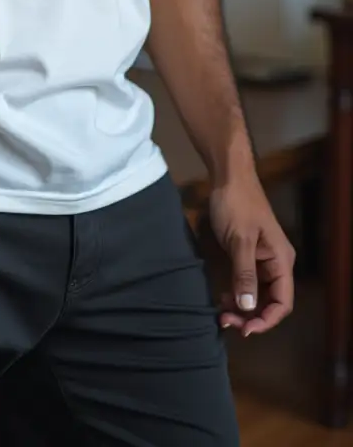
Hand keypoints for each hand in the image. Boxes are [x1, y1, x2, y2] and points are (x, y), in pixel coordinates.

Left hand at [209, 175, 294, 335]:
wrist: (228, 175)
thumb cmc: (236, 204)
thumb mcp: (239, 240)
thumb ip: (244, 274)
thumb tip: (248, 308)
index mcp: (281, 260)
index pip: (283, 302)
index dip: (266, 320)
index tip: (244, 329)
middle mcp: (276, 262)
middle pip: (270, 301)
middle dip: (251, 315)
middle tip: (225, 320)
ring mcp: (263, 258)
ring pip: (257, 293)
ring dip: (243, 306)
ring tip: (221, 311)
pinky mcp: (249, 254)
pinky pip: (247, 281)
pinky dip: (237, 292)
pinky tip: (223, 296)